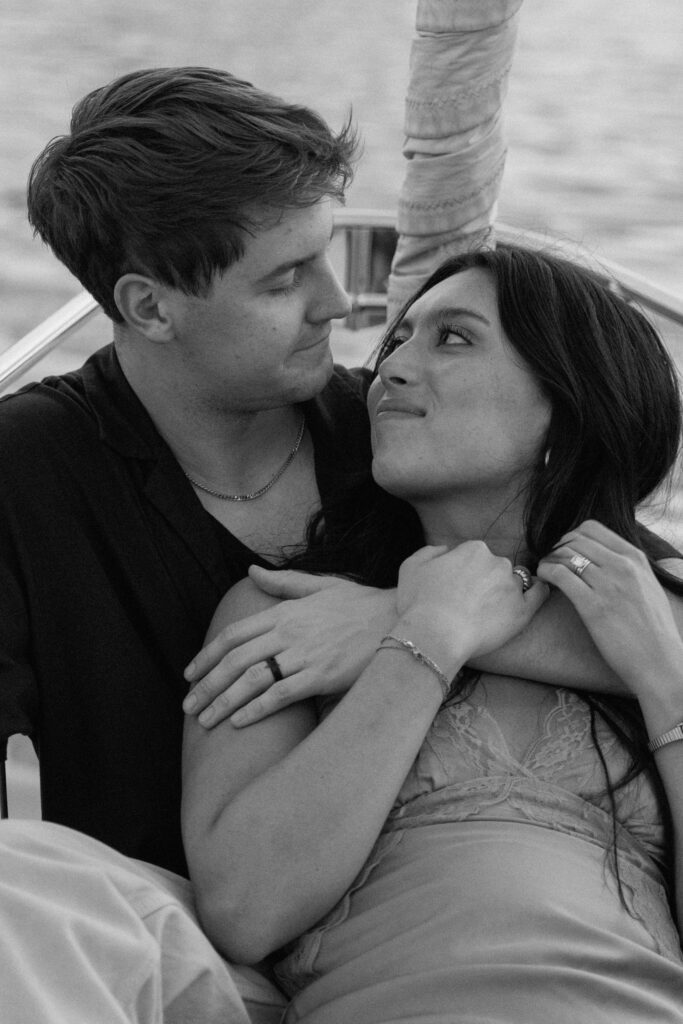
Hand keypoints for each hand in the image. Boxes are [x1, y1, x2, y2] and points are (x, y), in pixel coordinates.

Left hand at [183, 567, 396, 727]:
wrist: (404, 619)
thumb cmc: (362, 605)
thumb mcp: (321, 585)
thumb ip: (283, 582)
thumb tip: (251, 571)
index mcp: (285, 611)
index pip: (234, 635)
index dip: (206, 655)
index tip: (190, 675)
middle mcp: (289, 632)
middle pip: (234, 660)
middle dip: (206, 685)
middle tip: (188, 706)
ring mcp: (305, 654)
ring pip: (251, 680)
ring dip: (223, 702)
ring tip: (205, 721)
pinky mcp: (322, 676)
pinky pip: (281, 695)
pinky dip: (256, 709)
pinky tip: (239, 723)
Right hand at [394, 542, 548, 671]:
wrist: (435, 635)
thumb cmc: (419, 603)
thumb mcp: (411, 567)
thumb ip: (431, 551)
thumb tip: (446, 550)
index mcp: (473, 549)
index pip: (475, 555)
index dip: (466, 572)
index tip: (458, 588)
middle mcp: (497, 562)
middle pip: (496, 567)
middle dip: (487, 581)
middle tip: (471, 603)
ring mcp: (512, 586)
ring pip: (515, 581)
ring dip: (506, 591)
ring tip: (491, 612)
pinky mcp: (523, 610)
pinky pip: (539, 594)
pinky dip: (538, 592)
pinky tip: (532, 597)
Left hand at [537, 520, 682, 702]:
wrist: (660, 662)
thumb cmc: (653, 630)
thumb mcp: (648, 586)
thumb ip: (629, 569)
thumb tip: (605, 559)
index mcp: (635, 558)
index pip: (592, 529)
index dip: (571, 536)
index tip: (565, 550)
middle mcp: (622, 566)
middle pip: (574, 539)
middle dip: (557, 547)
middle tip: (551, 561)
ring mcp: (607, 585)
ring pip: (564, 554)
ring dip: (549, 559)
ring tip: (545, 571)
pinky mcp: (593, 606)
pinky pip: (560, 575)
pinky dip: (546, 572)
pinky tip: (545, 580)